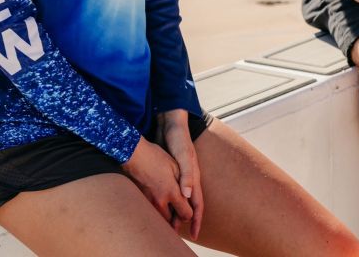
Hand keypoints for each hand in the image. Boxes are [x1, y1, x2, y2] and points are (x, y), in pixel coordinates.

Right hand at [121, 137, 191, 226]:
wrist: (135, 156)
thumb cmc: (157, 158)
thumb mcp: (176, 167)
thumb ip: (185, 184)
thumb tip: (190, 197)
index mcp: (172, 193)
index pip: (186, 214)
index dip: (190, 213)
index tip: (188, 206)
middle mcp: (161, 201)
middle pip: (173, 221)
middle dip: (178, 217)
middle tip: (179, 207)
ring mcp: (150, 202)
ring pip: (162, 218)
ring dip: (168, 215)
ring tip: (171, 204)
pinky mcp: (143, 200)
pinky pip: (154, 211)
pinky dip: (159, 210)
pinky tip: (161, 198)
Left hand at [157, 110, 203, 238]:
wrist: (170, 123)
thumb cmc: (178, 139)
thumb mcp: (183, 157)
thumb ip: (186, 175)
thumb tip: (187, 196)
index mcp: (194, 177)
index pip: (197, 204)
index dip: (196, 220)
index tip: (193, 234)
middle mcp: (189, 178)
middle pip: (189, 204)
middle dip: (185, 220)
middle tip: (176, 233)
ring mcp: (180, 174)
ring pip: (180, 199)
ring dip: (175, 211)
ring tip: (168, 224)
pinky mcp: (171, 170)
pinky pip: (171, 190)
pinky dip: (168, 200)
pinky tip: (160, 204)